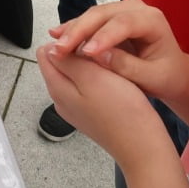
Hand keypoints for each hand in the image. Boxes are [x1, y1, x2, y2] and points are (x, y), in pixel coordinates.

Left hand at [36, 43, 165, 168]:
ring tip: (110, 65)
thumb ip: (68, 62)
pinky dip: (98, 79)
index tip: (85, 41)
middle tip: (101, 52)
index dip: (65, 41)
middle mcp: (62, 99)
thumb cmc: (121, 111)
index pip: (46, 53)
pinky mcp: (92, 113)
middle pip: (60, 63)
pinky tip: (114, 81)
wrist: (143, 146)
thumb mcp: (92, 77)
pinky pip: (89, 87)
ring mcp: (77, 108)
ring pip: (76, 75)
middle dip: (77, 53)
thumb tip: (51, 49)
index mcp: (58, 88)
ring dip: (90, 65)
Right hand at [45, 0, 188, 104]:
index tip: (85, 53)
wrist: (172, 72)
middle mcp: (137, 8)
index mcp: (152, 21)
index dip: (103, 37)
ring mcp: (122, 10)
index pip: (124, 23)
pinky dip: (74, 28)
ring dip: (72, 30)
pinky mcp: (111, 17)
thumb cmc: (166, 76)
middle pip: (103, 14)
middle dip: (79, 31)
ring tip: (54, 44)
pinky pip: (90, 21)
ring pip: (92, 15)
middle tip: (60, 49)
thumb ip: (127, 67)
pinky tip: (57, 34)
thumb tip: (98, 56)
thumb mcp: (152, 78)